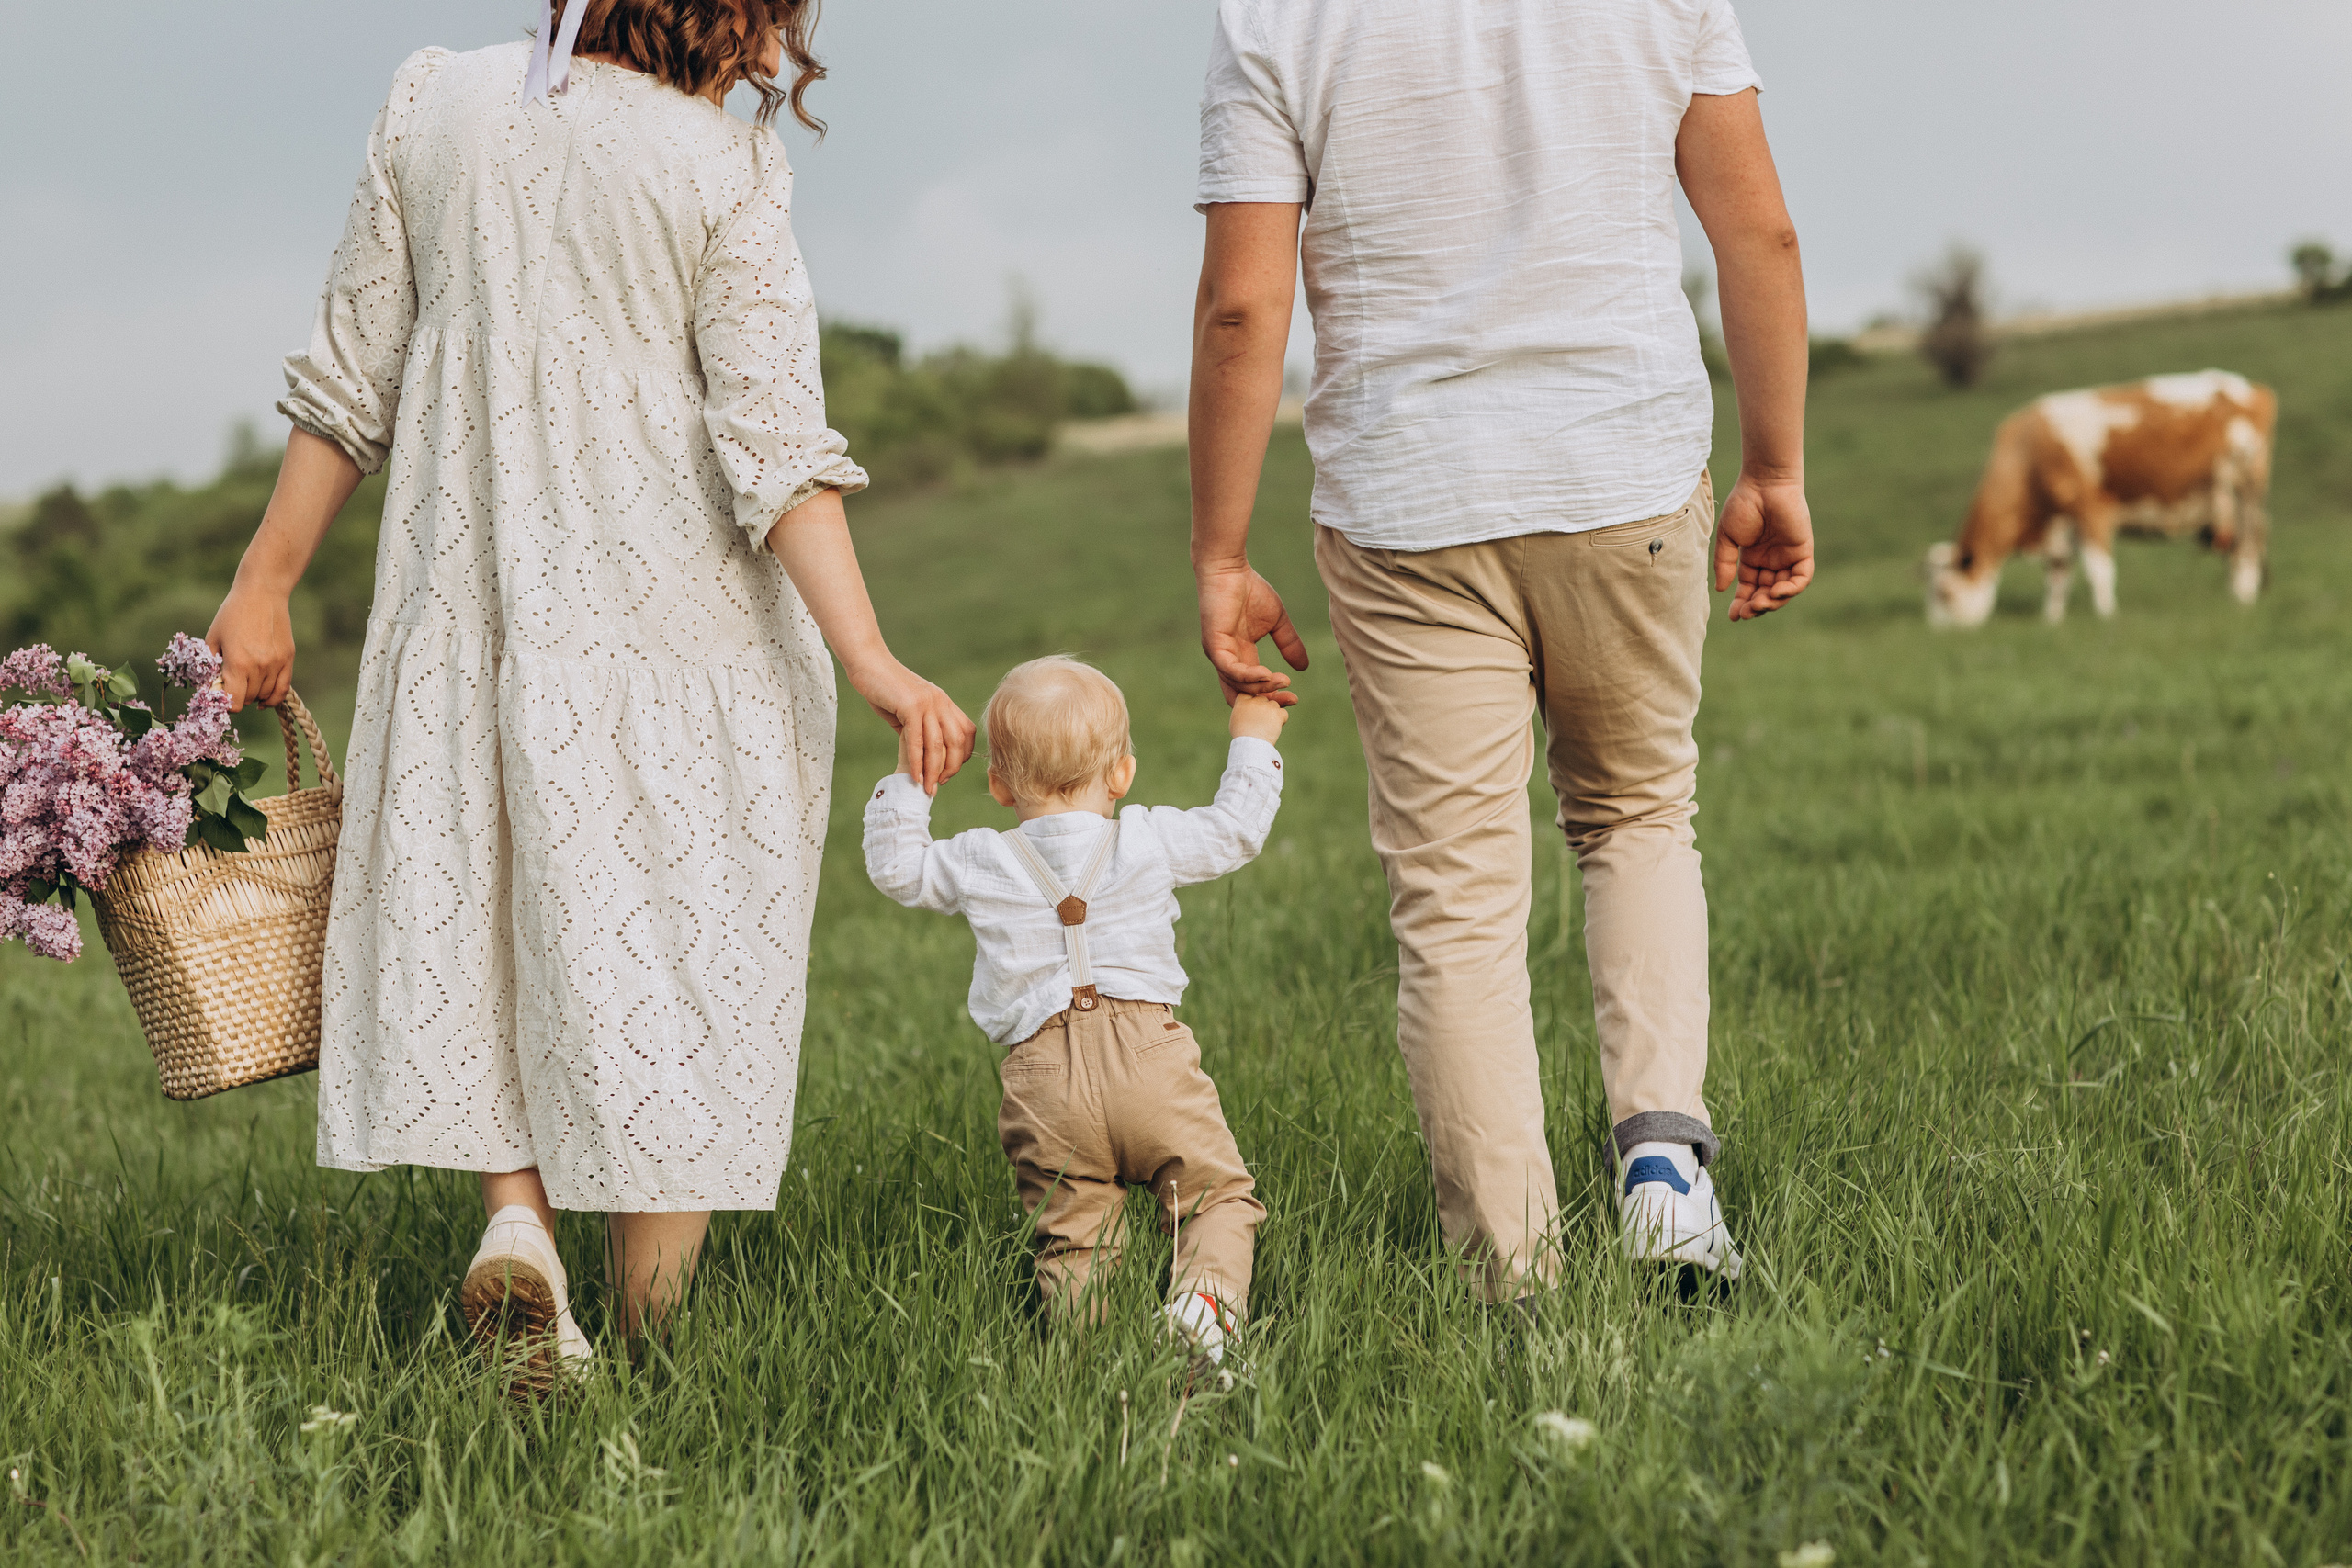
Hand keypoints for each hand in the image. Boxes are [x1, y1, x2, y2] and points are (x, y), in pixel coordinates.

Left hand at [206, 583, 295, 710]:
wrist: (262, 593)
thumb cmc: (232, 613)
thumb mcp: (213, 638)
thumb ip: (211, 666)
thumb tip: (211, 688)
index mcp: (238, 663)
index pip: (234, 701)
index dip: (224, 703)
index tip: (219, 695)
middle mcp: (259, 667)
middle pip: (249, 699)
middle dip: (237, 695)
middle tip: (230, 684)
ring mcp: (276, 664)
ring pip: (265, 695)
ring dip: (253, 695)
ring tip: (245, 684)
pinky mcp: (288, 659)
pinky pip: (282, 689)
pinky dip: (272, 698)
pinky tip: (263, 700)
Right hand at [851, 659, 973, 795]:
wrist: (868, 663)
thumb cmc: (883, 688)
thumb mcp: (908, 710)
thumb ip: (918, 729)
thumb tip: (921, 755)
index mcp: (944, 702)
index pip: (966, 733)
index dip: (962, 756)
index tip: (948, 773)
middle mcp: (941, 702)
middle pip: (958, 742)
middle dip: (951, 769)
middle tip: (938, 786)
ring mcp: (927, 703)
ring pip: (937, 745)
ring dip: (934, 771)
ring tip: (928, 789)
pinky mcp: (910, 706)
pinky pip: (917, 741)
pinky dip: (917, 762)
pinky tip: (914, 777)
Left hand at [1195, 562, 1307, 704]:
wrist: (1230, 568)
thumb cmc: (1250, 590)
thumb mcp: (1277, 622)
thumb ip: (1289, 644)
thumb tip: (1304, 667)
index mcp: (1240, 656)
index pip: (1253, 687)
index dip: (1272, 696)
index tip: (1294, 698)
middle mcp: (1227, 660)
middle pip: (1243, 694)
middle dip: (1266, 701)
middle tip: (1289, 699)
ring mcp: (1218, 654)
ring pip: (1237, 685)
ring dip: (1262, 687)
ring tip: (1283, 681)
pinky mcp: (1213, 645)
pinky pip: (1229, 669)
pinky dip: (1247, 676)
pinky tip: (1266, 675)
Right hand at [1228, 692, 1287, 743]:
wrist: (1251, 745)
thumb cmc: (1242, 737)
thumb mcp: (1236, 720)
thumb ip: (1243, 710)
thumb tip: (1250, 708)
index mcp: (1242, 701)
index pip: (1249, 694)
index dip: (1253, 701)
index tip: (1253, 711)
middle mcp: (1255, 701)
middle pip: (1263, 699)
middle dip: (1264, 708)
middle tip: (1262, 722)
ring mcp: (1267, 706)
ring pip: (1274, 705)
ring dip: (1273, 714)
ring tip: (1267, 727)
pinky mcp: (1277, 713)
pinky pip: (1283, 713)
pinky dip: (1281, 720)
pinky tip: (1274, 729)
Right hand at [1712, 474, 1814, 620]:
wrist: (1764, 483)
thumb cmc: (1743, 505)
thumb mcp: (1728, 538)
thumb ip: (1725, 563)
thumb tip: (1722, 589)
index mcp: (1753, 558)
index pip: (1749, 587)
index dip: (1741, 603)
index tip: (1732, 617)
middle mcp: (1771, 560)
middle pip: (1766, 593)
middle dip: (1756, 606)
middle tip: (1746, 613)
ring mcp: (1787, 556)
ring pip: (1784, 590)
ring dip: (1772, 602)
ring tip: (1759, 604)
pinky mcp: (1802, 551)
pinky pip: (1801, 577)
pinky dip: (1791, 589)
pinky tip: (1776, 593)